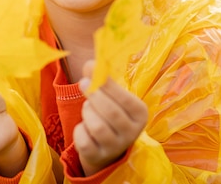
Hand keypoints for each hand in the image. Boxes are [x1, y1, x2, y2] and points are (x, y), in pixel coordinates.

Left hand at [73, 60, 147, 175]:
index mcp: (141, 114)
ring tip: (88, 108)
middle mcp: (132, 133)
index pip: (126, 99)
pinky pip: (83, 140)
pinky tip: (85, 127)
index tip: (91, 69)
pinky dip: (79, 129)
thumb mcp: (112, 96)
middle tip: (83, 83)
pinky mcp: (98, 156)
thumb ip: (102, 79)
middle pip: (111, 112)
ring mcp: (116, 147)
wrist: (106, 146)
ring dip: (87, 112)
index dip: (107, 84)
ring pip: (96, 126)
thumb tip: (89, 64)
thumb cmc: (111, 112)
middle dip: (94, 95)